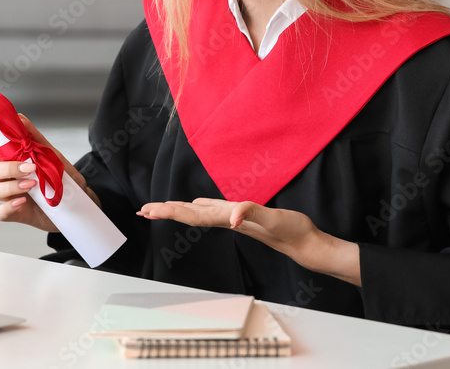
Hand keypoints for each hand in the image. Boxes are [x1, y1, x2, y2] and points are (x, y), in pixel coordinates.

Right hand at [0, 113, 98, 232]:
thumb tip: (20, 119)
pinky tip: (21, 202)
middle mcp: (9, 179)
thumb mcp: (53, 156)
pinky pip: (0, 213)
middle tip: (29, 168)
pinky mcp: (17, 213)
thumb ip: (35, 140)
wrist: (78, 201)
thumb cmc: (63, 177)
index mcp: (14, 162)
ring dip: (10, 186)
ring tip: (32, 184)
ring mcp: (11, 196)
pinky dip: (8, 207)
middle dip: (6, 168)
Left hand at [137, 198, 360, 286]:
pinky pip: (215, 209)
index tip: (150, 211)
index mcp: (230, 219)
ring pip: (199, 212)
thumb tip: (233, 218)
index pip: (193, 214)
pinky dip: (200, 206)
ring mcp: (235, 218)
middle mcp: (228, 219)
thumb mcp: (274, 220)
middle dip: (166, 212)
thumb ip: (254, 215)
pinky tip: (195, 205)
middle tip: (143, 210)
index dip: (171, 211)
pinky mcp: (243, 216)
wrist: (305, 244)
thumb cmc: (292, 232)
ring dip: (178, 210)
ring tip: (159, 209)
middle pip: (190, 214)